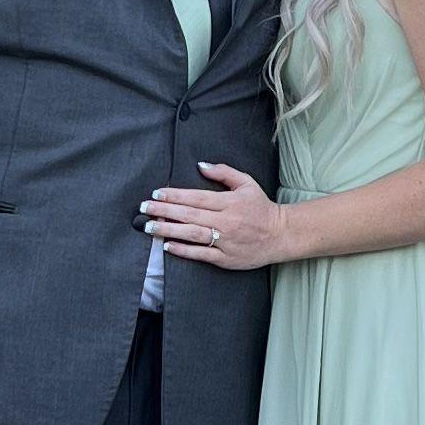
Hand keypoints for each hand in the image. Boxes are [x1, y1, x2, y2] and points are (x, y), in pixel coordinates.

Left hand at [141, 163, 293, 270]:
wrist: (280, 235)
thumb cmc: (261, 208)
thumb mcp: (247, 183)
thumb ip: (224, 172)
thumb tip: (201, 166)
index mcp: (229, 202)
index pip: (196, 197)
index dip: (174, 195)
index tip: (156, 194)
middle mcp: (226, 221)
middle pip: (189, 215)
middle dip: (164, 211)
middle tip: (144, 209)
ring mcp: (225, 241)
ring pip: (192, 234)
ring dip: (168, 230)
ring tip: (149, 227)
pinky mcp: (226, 258)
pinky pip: (201, 254)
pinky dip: (183, 250)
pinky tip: (167, 246)